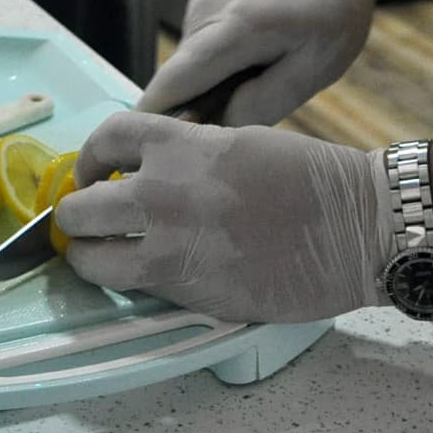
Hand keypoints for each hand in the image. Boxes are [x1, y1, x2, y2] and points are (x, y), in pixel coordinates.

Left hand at [58, 111, 391, 324]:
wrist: (357, 227)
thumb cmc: (310, 179)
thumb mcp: (237, 142)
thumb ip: (185, 156)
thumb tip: (147, 172)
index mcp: (178, 146)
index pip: (103, 138)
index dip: (90, 157)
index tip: (91, 171)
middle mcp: (162, 194)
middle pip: (79, 209)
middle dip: (75, 216)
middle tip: (84, 222)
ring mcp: (172, 248)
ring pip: (93, 261)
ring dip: (89, 258)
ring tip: (98, 256)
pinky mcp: (190, 293)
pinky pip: (139, 288)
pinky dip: (135, 282)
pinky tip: (150, 275)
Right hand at [135, 0, 398, 125]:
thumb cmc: (335, 6)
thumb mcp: (317, 65)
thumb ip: (264, 102)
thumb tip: (216, 129)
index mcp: (236, 28)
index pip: (174, 84)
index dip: (152, 121)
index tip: (142, 156)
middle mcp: (205, 12)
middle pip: (177, 80)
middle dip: (192, 111)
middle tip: (235, 131)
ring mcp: (200, 3)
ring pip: (189, 66)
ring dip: (210, 87)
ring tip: (261, 83)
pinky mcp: (202, 1)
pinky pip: (199, 49)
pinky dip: (216, 67)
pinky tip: (256, 61)